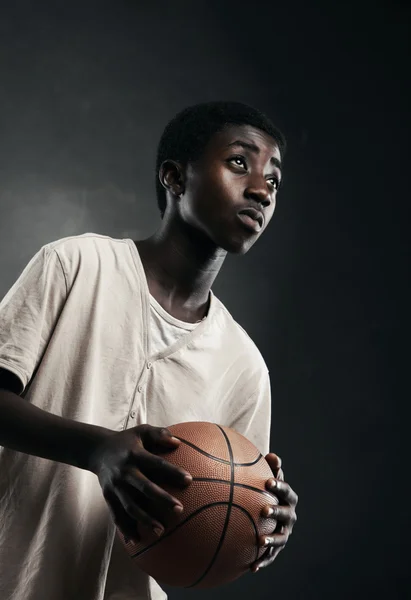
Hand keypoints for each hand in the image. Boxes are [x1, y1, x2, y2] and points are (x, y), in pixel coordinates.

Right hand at [88, 424, 192, 542]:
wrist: (97, 450)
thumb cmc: (127, 440)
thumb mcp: (142, 431)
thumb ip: (159, 434)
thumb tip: (178, 443)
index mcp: (135, 454)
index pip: (157, 464)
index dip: (172, 472)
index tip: (189, 480)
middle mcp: (125, 471)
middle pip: (145, 487)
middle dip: (162, 500)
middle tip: (179, 509)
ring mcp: (116, 486)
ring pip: (131, 505)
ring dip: (146, 519)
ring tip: (161, 531)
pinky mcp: (108, 496)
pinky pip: (117, 515)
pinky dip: (126, 528)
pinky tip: (137, 541)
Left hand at [250, 453, 297, 572]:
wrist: (269, 511)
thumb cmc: (266, 490)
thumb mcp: (268, 478)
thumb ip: (271, 468)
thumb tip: (272, 456)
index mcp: (289, 497)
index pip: (285, 490)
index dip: (278, 486)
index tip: (267, 482)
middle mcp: (290, 515)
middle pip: (285, 514)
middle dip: (276, 512)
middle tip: (263, 510)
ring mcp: (285, 532)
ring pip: (280, 537)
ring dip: (272, 540)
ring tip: (260, 541)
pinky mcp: (277, 547)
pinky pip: (271, 556)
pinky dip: (263, 561)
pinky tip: (252, 567)